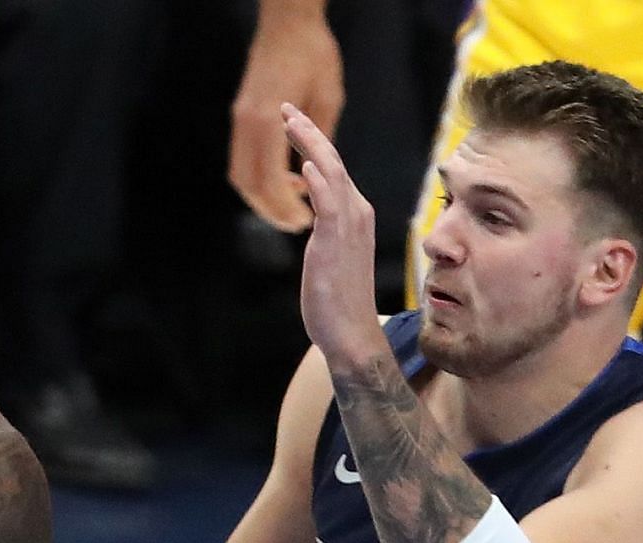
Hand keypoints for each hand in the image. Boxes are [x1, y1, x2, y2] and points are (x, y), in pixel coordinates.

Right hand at [230, 6, 344, 231]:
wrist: (288, 20)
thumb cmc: (314, 53)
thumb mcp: (329, 98)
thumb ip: (321, 139)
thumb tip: (320, 174)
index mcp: (269, 120)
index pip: (270, 179)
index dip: (285, 206)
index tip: (305, 220)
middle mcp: (248, 123)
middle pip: (249, 184)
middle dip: (270, 210)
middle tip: (297, 225)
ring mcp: (240, 120)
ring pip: (241, 175)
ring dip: (262, 197)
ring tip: (290, 207)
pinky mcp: (241, 116)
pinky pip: (242, 159)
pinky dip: (259, 178)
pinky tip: (285, 180)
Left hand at [282, 103, 382, 372]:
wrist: (352, 332)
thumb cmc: (339, 299)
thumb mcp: (330, 255)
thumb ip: (324, 231)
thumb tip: (313, 221)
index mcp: (354, 213)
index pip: (333, 168)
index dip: (313, 143)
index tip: (294, 123)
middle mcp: (356, 212)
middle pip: (332, 161)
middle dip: (308, 133)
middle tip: (286, 109)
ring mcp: (348, 225)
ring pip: (331, 173)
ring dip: (310, 145)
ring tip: (289, 122)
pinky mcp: (336, 242)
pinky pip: (329, 204)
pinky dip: (319, 182)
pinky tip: (305, 165)